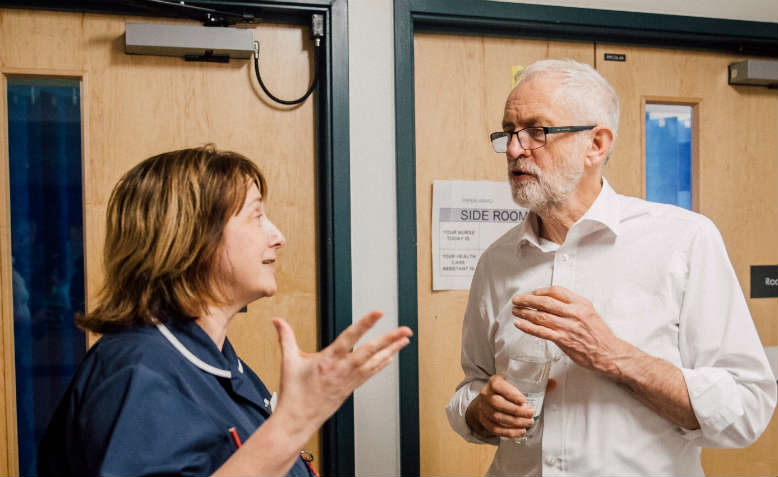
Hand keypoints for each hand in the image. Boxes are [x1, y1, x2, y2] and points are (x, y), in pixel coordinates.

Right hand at [272, 311, 411, 433]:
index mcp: (328, 360)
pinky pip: (370, 374)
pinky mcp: (351, 388)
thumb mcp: (288, 361)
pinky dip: (382, 364)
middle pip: (370, 351)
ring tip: (405, 339)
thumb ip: (285, 338)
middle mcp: (342, 370)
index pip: (350, 337)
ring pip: (375, 362)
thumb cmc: (294, 393)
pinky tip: (390, 357)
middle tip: (405, 330)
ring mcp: (349, 380)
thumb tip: (277, 321)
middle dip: (389, 339)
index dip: (365, 324)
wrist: (298, 419)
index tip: (378, 313)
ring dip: (391, 350)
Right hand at [465, 375, 535, 439]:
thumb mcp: (514, 382)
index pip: (497, 385)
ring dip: (515, 422)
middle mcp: (486, 394)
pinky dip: (509, 432)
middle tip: (531, 413)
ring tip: (529, 423)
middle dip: (516, 410)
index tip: (523, 400)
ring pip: (497, 417)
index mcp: (494, 382)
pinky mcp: (484, 420)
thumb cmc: (505, 390)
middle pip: (497, 403)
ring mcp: (483, 408)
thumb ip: (533, 384)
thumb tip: (553, 383)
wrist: (488, 399)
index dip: (510, 393)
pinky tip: (520, 431)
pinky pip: (495, 428)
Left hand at [512, 286, 628, 374]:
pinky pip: (542, 332)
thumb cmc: (600, 335)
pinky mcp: (564, 340)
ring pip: (541, 316)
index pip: (556, 291)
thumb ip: (573, 307)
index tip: (532, 293)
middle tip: (517, 300)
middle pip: (545, 302)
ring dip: (525, 312)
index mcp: (581, 304)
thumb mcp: (589, 313)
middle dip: (527, 300)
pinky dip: (528, 327)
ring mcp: (568, 326)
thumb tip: (554, 303)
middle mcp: (574, 313)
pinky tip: (520, 324)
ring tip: (516, 311)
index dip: (540, 291)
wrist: (610, 353)